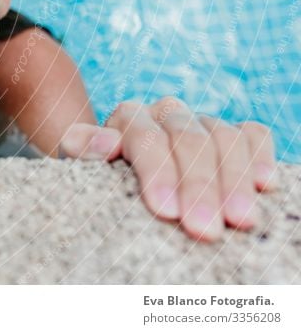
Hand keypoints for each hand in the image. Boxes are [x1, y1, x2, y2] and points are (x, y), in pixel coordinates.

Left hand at [58, 96, 276, 240]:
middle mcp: (166, 112)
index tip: (165, 212)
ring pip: (223, 137)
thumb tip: (105, 143)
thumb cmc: (95, 176)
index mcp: (128, 116)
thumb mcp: (77, 164)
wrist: (115, 172)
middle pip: (188, 140)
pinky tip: (265, 185)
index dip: (157, 173)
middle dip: (198, 187)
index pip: (145, 138)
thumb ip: (82, 148)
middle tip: (205, 230)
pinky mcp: (229, 134)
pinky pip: (252, 135)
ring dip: (235, 180)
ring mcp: (200, 121)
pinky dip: (260, 156)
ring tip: (240, 221)